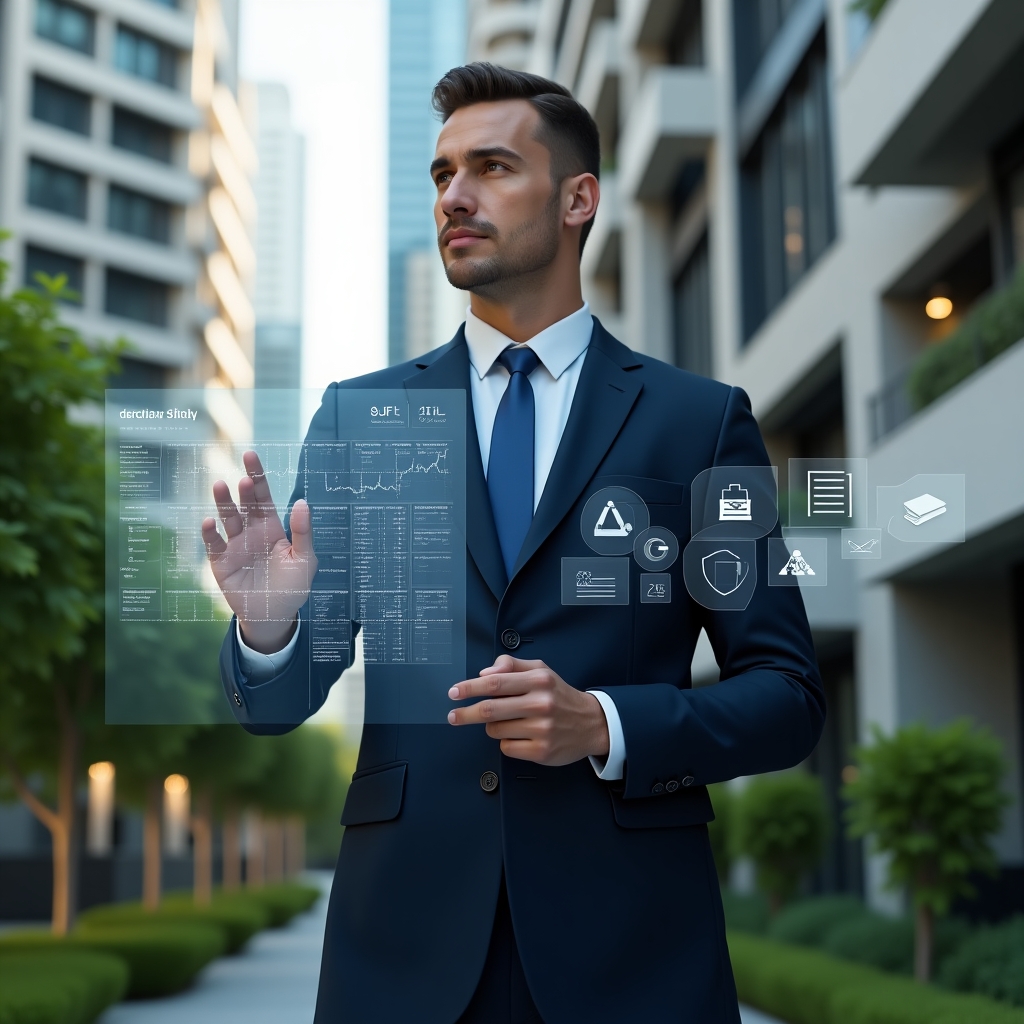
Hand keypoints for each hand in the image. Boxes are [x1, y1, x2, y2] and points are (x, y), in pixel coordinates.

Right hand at [201, 451, 316, 652]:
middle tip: (243, 477)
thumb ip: (303, 532)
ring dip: (223, 503)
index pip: (263, 496)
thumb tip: (302, 502)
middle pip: (244, 503)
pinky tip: (209, 522)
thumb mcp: (305, 560)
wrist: (274, 616)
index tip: (250, 455)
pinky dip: (210, 533)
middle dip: (243, 488)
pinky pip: (213, 544)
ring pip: (227, 518)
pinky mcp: (221, 562)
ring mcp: (234, 545)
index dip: (257, 476)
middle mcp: (251, 532)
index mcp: (271, 527)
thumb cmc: (293, 586)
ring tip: (220, 486)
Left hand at [447, 656, 609, 765]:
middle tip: (453, 716)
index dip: (470, 688)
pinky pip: (506, 747)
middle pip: (490, 709)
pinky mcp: (541, 751)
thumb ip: (511, 666)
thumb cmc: (559, 695)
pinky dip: (506, 742)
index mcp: (539, 680)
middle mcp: (541, 704)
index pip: (495, 683)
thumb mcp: (540, 670)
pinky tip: (520, 735)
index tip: (454, 692)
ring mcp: (542, 729)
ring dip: (492, 727)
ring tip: (508, 722)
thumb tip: (484, 674)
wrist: (592, 723)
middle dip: (466, 713)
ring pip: (495, 730)